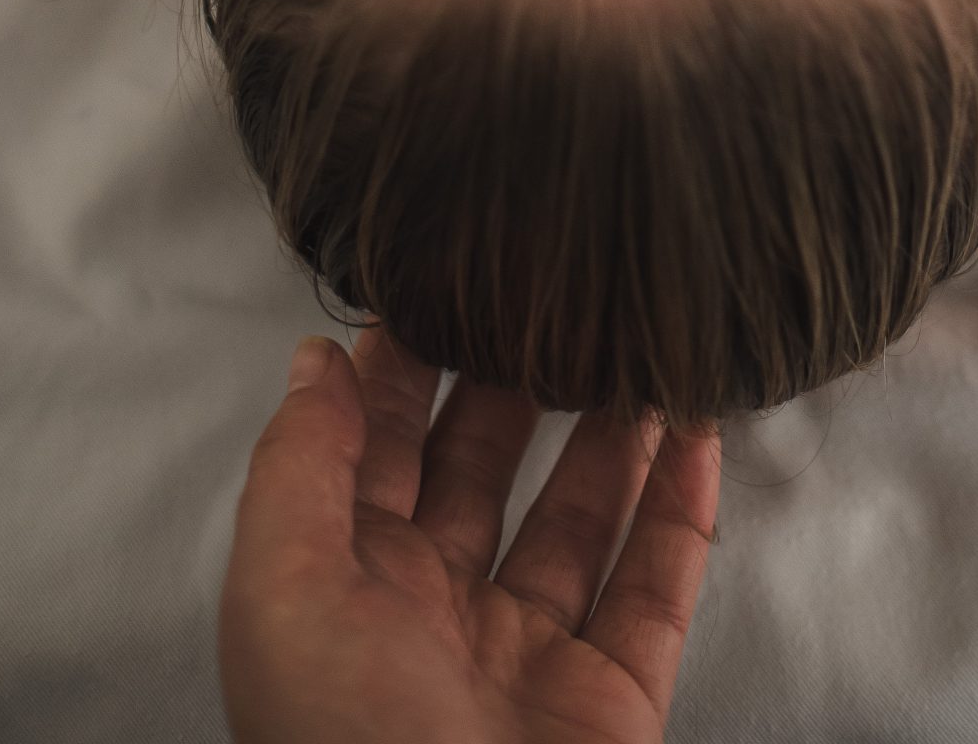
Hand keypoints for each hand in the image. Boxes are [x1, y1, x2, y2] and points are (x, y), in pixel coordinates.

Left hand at [217, 326, 721, 743]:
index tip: (443, 279)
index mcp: (344, 596)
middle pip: (478, 474)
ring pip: (578, 517)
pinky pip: (657, 584)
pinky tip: (698, 428)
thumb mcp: (279, 594)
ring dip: (609, 429)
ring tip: (639, 340)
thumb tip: (316, 359)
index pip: (374, 455)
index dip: (403, 369)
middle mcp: (434, 618)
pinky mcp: (612, 698)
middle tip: (552, 293)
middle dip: (511, 382)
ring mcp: (529, 658)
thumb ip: (298, 468)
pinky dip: (683, 505)